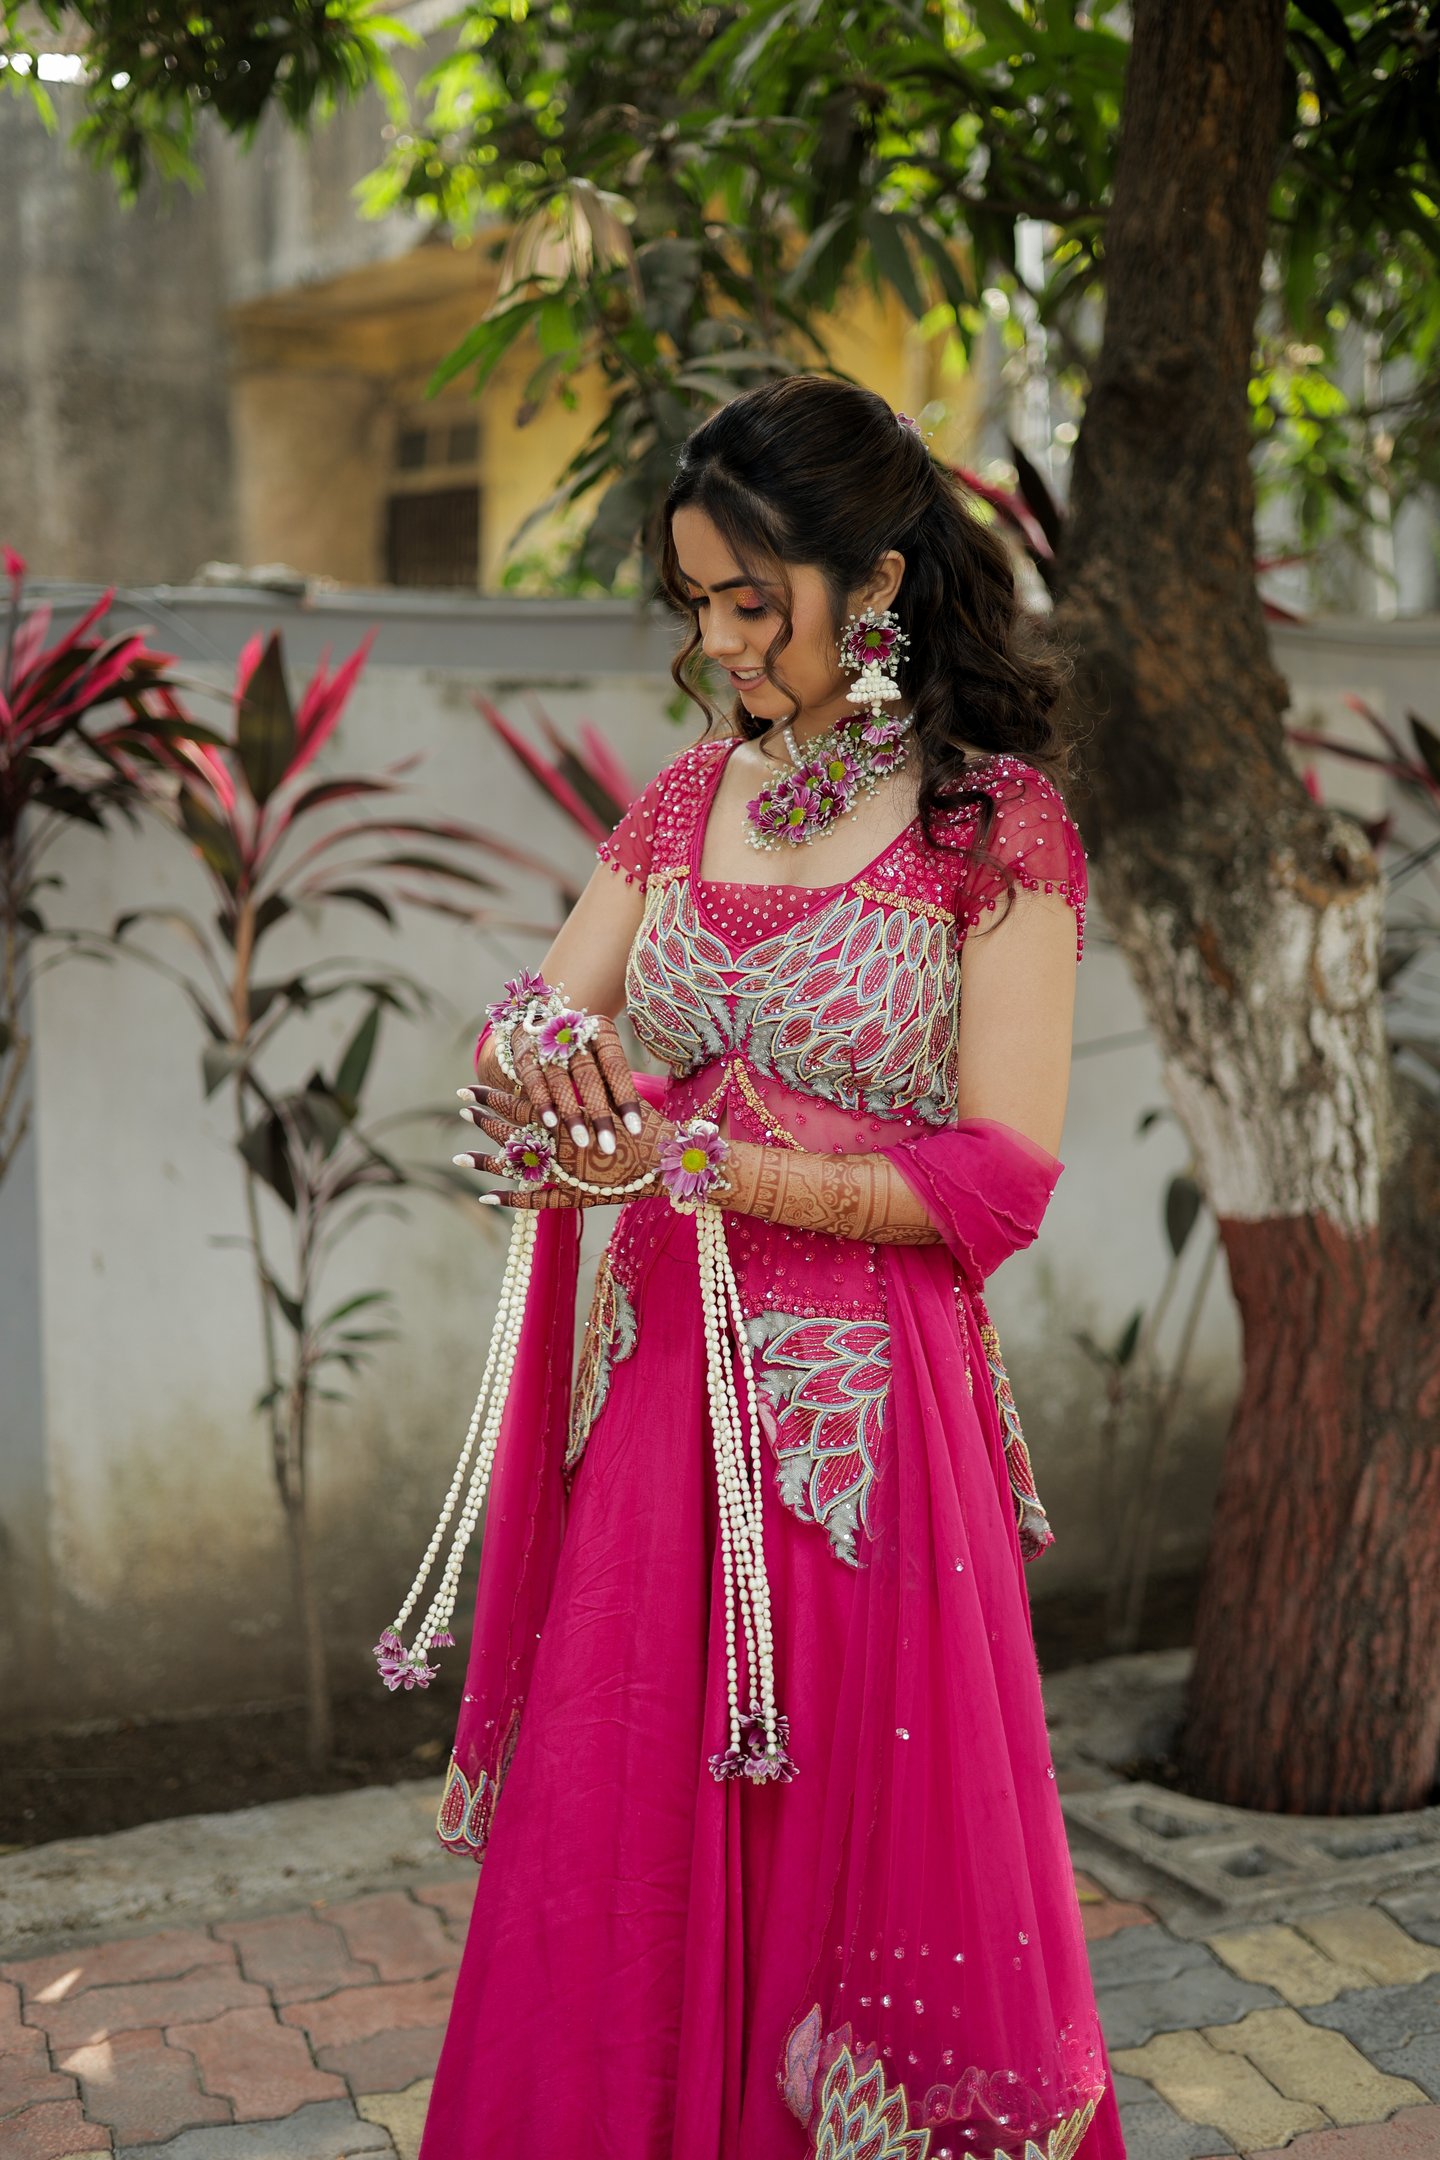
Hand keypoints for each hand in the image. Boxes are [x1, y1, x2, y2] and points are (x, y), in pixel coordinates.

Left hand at [455, 1082, 668, 1209]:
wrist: (669, 1161)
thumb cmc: (646, 1124)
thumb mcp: (615, 1094)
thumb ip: (586, 1085)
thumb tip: (563, 1062)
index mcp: (566, 1117)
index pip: (519, 1103)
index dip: (492, 1096)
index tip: (468, 1089)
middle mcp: (558, 1144)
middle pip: (511, 1130)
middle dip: (483, 1119)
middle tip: (460, 1109)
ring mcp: (563, 1172)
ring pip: (515, 1165)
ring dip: (484, 1161)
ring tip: (458, 1155)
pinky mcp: (572, 1196)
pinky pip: (534, 1198)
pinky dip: (510, 1198)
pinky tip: (486, 1196)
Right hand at [493, 1011, 642, 1157]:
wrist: (540, 1022)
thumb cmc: (582, 1051)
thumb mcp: (601, 1058)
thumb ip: (612, 1086)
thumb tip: (632, 1125)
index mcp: (601, 1033)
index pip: (616, 1067)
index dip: (626, 1099)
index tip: (635, 1131)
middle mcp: (574, 1037)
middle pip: (589, 1077)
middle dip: (599, 1114)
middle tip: (608, 1147)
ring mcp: (547, 1046)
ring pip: (560, 1081)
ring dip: (572, 1114)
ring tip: (583, 1142)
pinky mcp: (526, 1057)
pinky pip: (534, 1081)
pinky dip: (543, 1103)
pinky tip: (552, 1124)